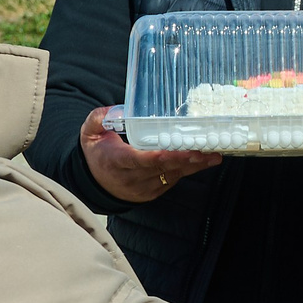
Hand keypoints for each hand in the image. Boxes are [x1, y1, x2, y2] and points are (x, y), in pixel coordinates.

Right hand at [80, 107, 221, 203]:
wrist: (96, 183)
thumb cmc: (97, 153)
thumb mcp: (89, 133)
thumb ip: (99, 119)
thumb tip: (117, 110)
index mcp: (117, 161)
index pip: (143, 160)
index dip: (164, 156)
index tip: (183, 151)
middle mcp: (131, 178)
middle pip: (163, 169)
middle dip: (187, 160)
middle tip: (208, 152)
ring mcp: (143, 188)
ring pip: (171, 176)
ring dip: (193, 166)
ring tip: (213, 156)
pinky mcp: (153, 192)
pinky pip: (172, 180)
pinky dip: (187, 170)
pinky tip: (202, 161)